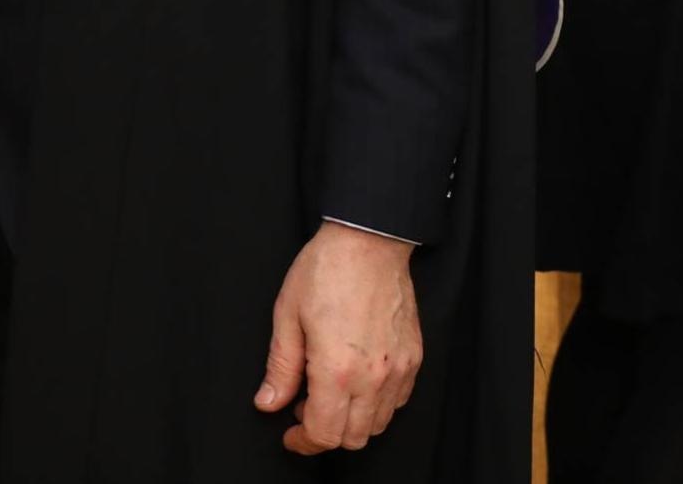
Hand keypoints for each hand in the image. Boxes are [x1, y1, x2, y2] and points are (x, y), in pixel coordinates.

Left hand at [255, 222, 421, 454]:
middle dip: (325, 433)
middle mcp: (373, 376)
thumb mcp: (287, 316)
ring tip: (329, 391)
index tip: (290, 435)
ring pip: (378, 424)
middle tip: (304, 407)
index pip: (324, 434)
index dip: (303, 442)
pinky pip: (398, 401)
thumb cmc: (326, 270)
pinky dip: (376, 404)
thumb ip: (280, 367)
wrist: (369, 240)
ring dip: (352, 421)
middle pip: (353, 438)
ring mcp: (399, 369)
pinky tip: (356, 380)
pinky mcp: (413, 358)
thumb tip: (268, 402)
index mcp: (337, 369)